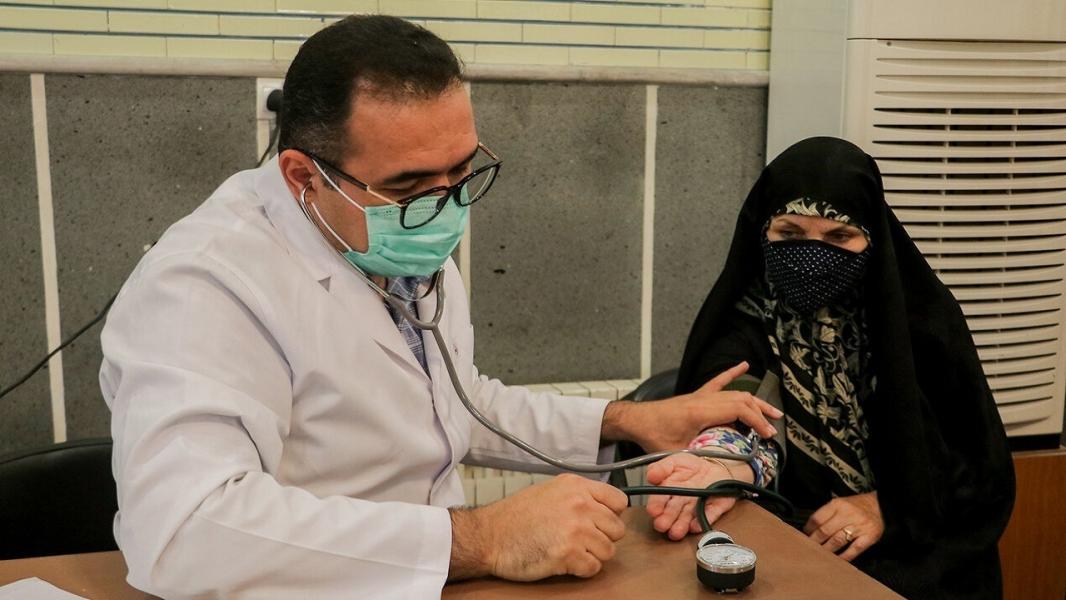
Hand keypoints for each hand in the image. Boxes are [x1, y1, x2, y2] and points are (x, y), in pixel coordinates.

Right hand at [448, 473, 627, 581]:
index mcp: (576, 486)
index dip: (611, 515)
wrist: (490, 535)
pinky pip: (593, 568)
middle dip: (602, 538)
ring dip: (591, 555)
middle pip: (617, 529)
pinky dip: (581, 569)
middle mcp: (580, 504)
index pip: (619, 501)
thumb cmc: (516, 516)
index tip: (599, 523)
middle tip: (580, 541)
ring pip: (608, 550)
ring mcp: (575, 529)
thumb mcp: (550, 491)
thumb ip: (578, 496)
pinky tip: (564, 562)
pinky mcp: (568, 553)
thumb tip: (604, 510)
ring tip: (570, 551)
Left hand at [602, 362, 781, 451]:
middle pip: (741, 400)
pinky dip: (732, 373)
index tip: (767, 435)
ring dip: (754, 401)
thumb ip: (698, 458)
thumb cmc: (653, 437)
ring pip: (734, 393)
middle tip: (773, 430)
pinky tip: (744, 365)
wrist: (637, 420)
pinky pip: (718, 381)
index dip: (756, 421)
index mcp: (700, 411)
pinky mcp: (697, 395)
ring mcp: (701, 395)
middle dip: (761, 413)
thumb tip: (718, 468)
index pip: (737, 410)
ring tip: (772, 411)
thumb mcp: (677, 453)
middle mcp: (703, 399)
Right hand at [645, 453, 744, 539]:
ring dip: (681, 526)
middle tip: (662, 525)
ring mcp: (696, 507)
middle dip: (667, 520)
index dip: (655, 506)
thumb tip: (650, 476)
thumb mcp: (675, 461)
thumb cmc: (692, 467)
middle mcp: (681, 503)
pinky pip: (709, 515)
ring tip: (676, 532)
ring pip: (687, 519)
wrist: (715, 467)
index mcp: (668, 491)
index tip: (653, 510)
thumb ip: (661, 467)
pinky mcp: (713, 509)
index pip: (659, 501)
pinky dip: (702, 521)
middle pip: (672, 513)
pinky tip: (695, 526)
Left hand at [803, 492, 882, 560]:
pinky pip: (854, 550)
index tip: (805, 535)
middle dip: (815, 541)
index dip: (808, 529)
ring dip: (827, 550)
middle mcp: (848, 514)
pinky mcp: (869, 537)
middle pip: (825, 531)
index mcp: (838, 504)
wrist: (881, 506)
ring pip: (838, 541)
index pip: (817, 518)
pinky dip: (844, 557)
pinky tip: (837, 560)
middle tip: (809, 548)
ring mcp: (859, 526)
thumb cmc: (857, 506)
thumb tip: (810, 528)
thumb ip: (827, 513)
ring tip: (820, 554)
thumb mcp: (840, 503)